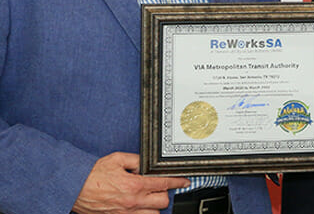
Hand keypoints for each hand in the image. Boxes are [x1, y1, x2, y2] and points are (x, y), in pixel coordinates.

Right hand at [72, 152, 189, 213]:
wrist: (73, 187)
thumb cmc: (92, 174)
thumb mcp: (117, 159)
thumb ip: (137, 160)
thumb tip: (148, 163)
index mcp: (135, 185)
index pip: (164, 184)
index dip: (178, 181)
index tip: (184, 181)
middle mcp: (133, 201)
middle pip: (163, 202)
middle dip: (165, 193)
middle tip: (160, 187)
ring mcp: (125, 212)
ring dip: (154, 206)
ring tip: (148, 197)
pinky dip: (142, 213)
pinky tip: (139, 206)